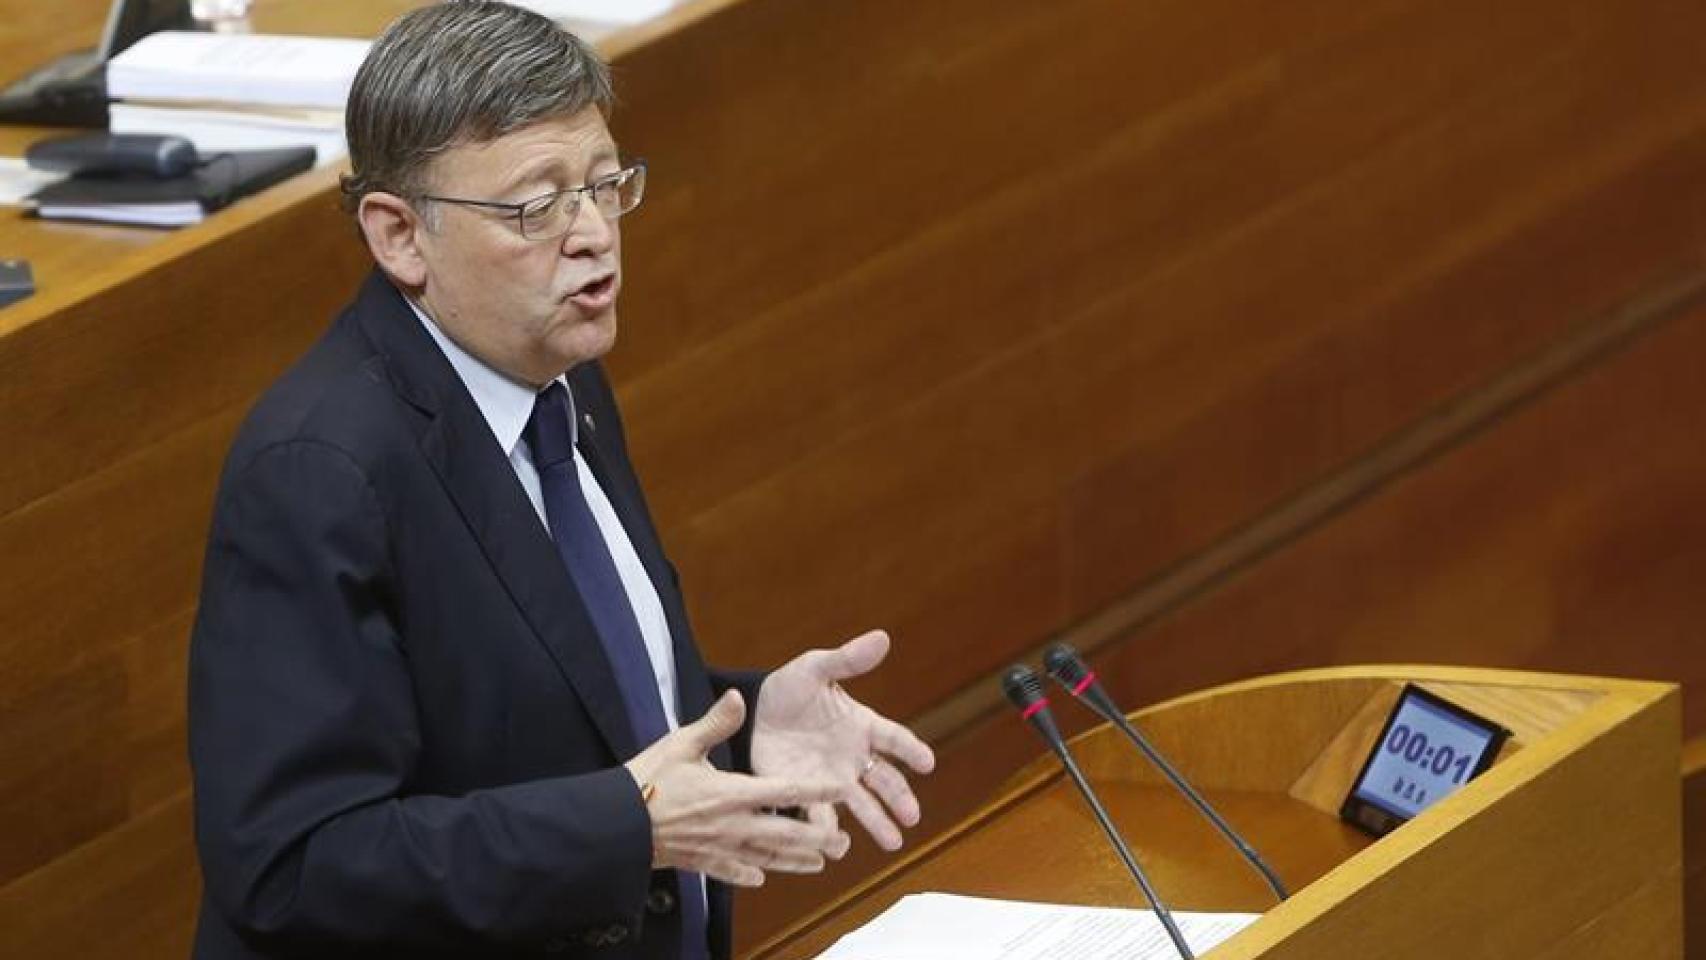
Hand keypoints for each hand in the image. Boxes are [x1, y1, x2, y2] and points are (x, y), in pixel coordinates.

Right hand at [625, 690, 851, 886]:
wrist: (615, 823)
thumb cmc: (647, 780)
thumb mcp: (681, 742)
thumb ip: (715, 723)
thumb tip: (738, 696)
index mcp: (732, 792)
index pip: (785, 791)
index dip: (816, 790)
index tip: (841, 789)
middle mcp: (732, 824)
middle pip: (785, 834)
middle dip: (817, 839)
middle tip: (843, 842)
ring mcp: (717, 847)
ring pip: (766, 856)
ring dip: (795, 861)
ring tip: (819, 863)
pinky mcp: (699, 861)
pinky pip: (730, 872)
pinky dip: (748, 874)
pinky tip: (761, 877)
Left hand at [752, 630, 935, 851]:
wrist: (751, 712)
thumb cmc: (790, 688)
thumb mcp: (815, 668)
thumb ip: (847, 660)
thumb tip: (882, 637)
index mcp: (862, 725)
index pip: (894, 738)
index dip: (911, 750)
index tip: (927, 762)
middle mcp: (853, 757)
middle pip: (884, 781)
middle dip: (899, 799)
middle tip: (912, 817)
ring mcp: (831, 779)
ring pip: (860, 805)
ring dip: (876, 823)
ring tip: (892, 843)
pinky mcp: (804, 793)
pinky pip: (819, 814)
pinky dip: (827, 830)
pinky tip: (834, 846)